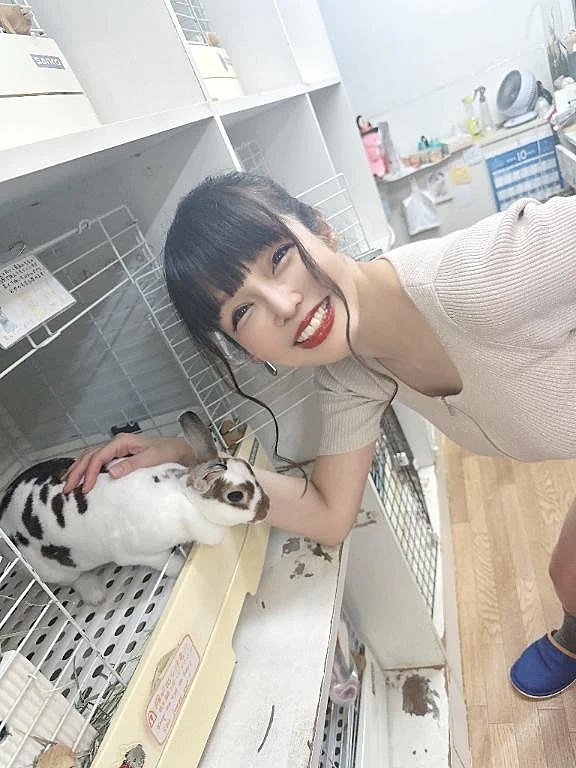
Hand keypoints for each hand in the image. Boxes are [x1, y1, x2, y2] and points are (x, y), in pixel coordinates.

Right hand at [62, 434, 194, 493]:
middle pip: (90, 455)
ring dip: (79, 469)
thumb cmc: (167, 452)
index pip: (99, 457)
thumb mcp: (151, 458)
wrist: (179, 449)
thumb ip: (131, 465)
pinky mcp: (120, 455)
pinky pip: (98, 460)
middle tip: (67, 488)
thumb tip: (111, 474)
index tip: (86, 489)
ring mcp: (117, 448)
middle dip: (77, 471)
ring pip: (91, 457)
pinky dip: (87, 468)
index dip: (90, 473)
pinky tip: (81, 477)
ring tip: (67, 483)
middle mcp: (116, 443)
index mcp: (121, 442)